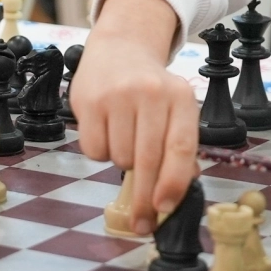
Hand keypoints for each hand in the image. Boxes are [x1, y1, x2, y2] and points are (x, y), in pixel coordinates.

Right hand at [71, 0, 198, 234]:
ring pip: (119, 158)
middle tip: (142, 222)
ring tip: (124, 140)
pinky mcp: (89, 100)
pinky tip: (106, 131)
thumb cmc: (151, 90)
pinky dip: (100, 152)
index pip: (180, 147)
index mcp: (181, 97)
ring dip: (121, 163)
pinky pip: (94, 150)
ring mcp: (118, 95)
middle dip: (145, 198)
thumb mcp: (174, 109)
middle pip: (148, 160)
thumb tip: (175, 193)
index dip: (173, 183)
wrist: (121, 48)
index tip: (164, 209)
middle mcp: (151, 92)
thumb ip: (178, 147)